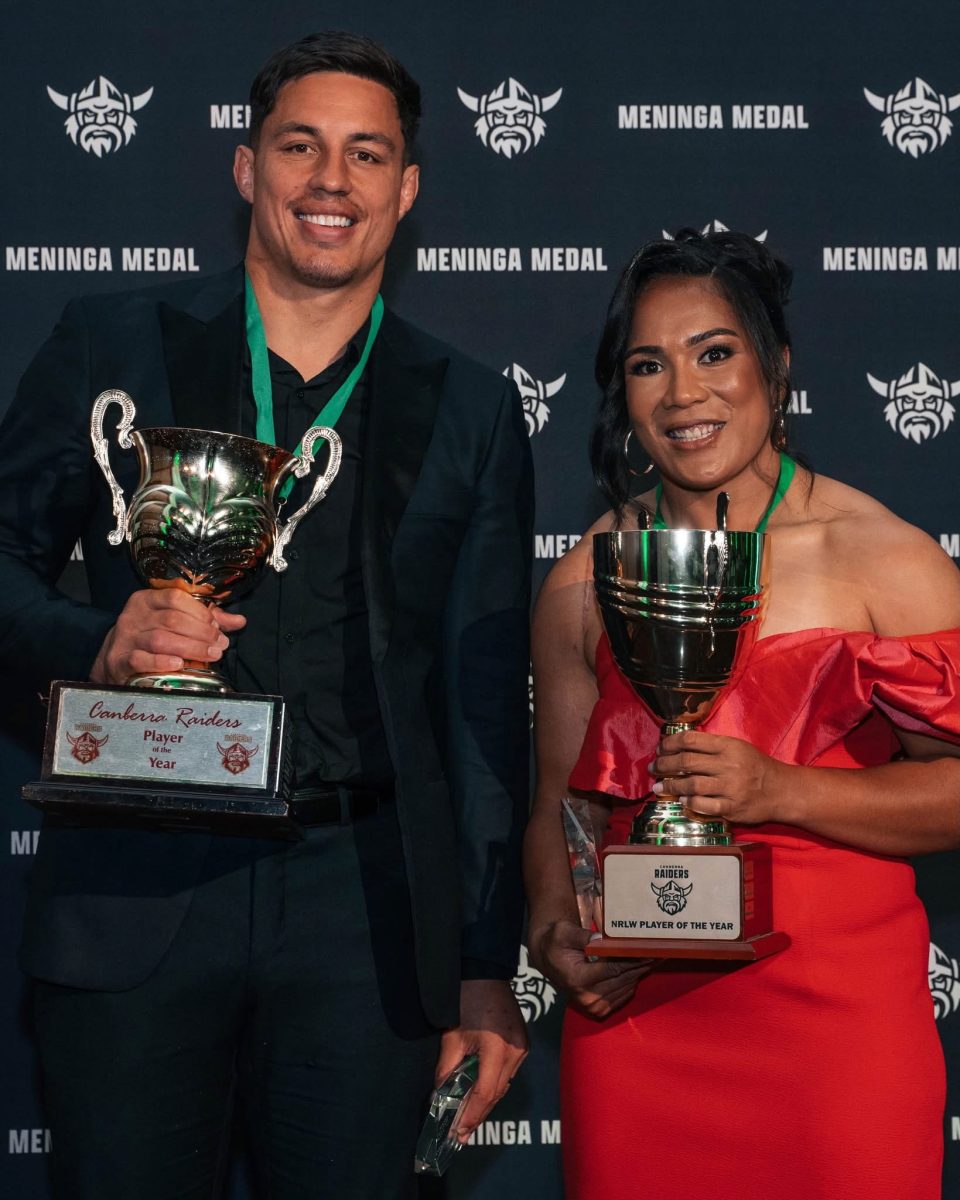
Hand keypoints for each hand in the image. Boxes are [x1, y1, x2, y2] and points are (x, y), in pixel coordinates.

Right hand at [90, 588, 245, 684]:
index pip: (175, 597)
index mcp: (148, 600)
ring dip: (190, 648)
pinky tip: (179, 664)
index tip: (217, 627)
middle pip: (172, 620)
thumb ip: (206, 619)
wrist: (114, 657)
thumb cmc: (151, 635)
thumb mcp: (175, 620)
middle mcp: (134, 616)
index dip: (200, 612)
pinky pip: (140, 659)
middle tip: (220, 645)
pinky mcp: (119, 660)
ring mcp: (126, 638)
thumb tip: (240, 621)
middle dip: (202, 633)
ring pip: (160, 639)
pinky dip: (161, 662)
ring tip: (211, 655)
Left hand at [434, 979, 527, 1142]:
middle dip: (478, 1114)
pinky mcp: (523, 1043)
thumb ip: (446, 1070)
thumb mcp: (452, 1037)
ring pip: (504, 1085)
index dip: (471, 1115)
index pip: (485, 1093)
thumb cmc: (466, 1000)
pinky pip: (508, 1072)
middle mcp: (516, 1052)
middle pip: (497, 1093)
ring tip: (468, 1120)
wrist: (485, 972)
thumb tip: (440, 1096)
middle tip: (461, 1134)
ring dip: (486, 1101)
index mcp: (498, 1049)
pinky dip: (493, 1085)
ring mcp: (522, 1048)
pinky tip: (480, 1094)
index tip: (457, 1133)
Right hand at [532, 919, 654, 1019]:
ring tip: (656, 958)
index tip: (649, 949)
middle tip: (661, 952)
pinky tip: (642, 968)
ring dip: (641, 972)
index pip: (613, 968)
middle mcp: (586, 997)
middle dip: (642, 964)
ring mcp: (593, 1007)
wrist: (548, 959)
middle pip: (623, 979)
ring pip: (626, 987)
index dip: (633, 958)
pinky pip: (624, 994)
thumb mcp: (563, 932)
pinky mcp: (599, 1010)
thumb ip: (582, 936)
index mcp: (577, 979)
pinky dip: (634, 980)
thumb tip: (602, 938)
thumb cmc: (556, 942)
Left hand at [650, 729, 790, 825]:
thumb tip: (680, 745)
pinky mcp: (732, 807)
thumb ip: (712, 746)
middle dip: (664, 764)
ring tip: (659, 787)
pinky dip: (690, 803)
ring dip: (671, 786)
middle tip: (654, 768)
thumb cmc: (755, 766)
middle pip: (687, 762)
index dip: (670, 743)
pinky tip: (681, 800)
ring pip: (692, 785)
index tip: (660, 748)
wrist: (781, 790)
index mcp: (728, 746)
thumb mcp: (737, 747)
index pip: (691, 740)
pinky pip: (705, 805)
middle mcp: (728, 765)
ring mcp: (730, 787)